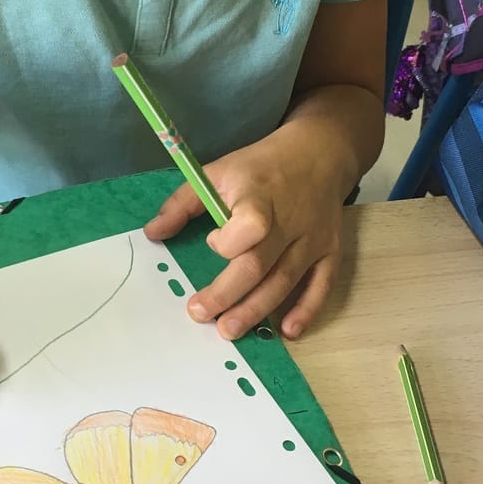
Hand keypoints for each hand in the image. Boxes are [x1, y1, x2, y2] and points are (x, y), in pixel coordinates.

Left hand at [143, 122, 351, 343]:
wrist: (319, 152)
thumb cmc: (261, 166)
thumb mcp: (219, 171)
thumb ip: (183, 203)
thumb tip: (152, 233)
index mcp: (260, 196)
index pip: (250, 226)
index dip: (228, 242)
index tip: (212, 242)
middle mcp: (290, 221)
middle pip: (259, 265)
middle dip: (229, 295)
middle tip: (201, 316)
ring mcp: (313, 239)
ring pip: (285, 281)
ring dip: (257, 310)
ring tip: (229, 330)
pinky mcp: (330, 250)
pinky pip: (321, 285)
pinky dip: (307, 310)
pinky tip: (288, 331)